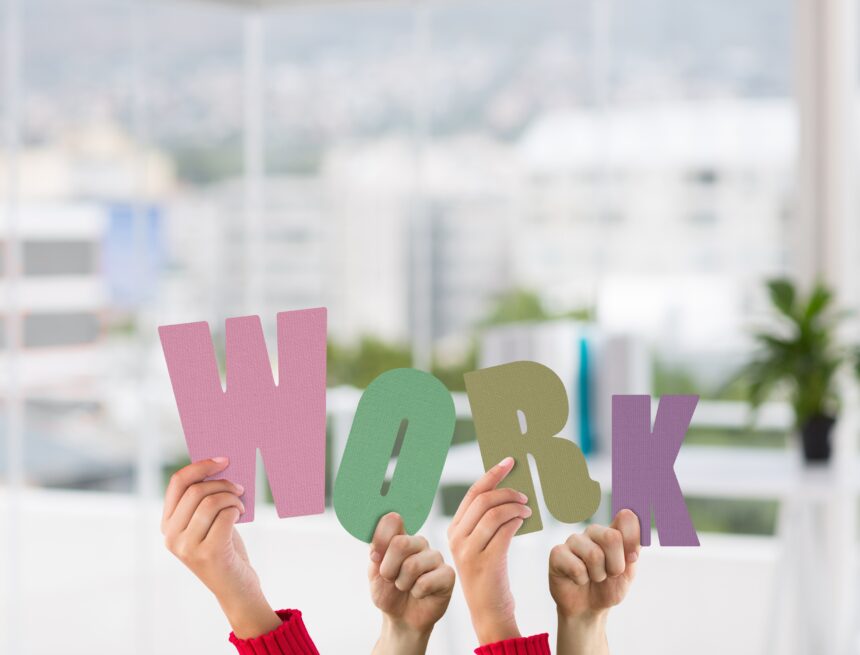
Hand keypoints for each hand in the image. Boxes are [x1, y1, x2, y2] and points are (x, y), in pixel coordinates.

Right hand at [162, 458, 280, 638]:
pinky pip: (226, 515)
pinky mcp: (209, 553)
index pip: (177, 483)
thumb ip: (205, 500)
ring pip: (212, 501)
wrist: (236, 587)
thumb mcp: (208, 523)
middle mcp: (172, 536)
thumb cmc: (224, 549)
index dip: (200, 466)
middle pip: (196, 490)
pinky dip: (237, 509)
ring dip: (233, 497)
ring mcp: (188, 547)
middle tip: (239, 487)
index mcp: (167, 525)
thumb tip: (220, 465)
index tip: (223, 459)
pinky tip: (240, 515)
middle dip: (222, 483)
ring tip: (240, 505)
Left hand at [369, 513, 455, 654]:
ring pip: (413, 565)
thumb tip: (378, 545)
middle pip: (401, 543)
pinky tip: (420, 594)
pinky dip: (417, 593)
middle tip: (390, 578)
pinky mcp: (448, 575)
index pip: (392, 520)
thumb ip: (376, 551)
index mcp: (402, 536)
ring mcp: (435, 557)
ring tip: (406, 587)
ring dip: (402, 583)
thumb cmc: (388, 592)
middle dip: (388, 568)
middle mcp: (420, 543)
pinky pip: (426, 582)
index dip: (380, 539)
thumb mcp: (374, 571)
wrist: (401, 619)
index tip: (375, 557)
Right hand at [447, 456, 530, 644]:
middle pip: (483, 499)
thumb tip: (509, 492)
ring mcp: (469, 550)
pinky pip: (505, 529)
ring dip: (516, 506)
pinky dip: (517, 520)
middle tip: (524, 494)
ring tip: (527, 509)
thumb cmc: (490, 574)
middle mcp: (456, 537)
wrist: (488, 611)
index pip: (473, 493)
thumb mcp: (480, 545)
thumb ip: (487, 521)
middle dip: (507, 491)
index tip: (509, 462)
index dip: (492, 474)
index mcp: (453, 529)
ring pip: (495, 513)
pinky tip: (525, 520)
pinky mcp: (487, 561)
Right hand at [549, 509, 640, 654]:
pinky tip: (577, 579)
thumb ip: (632, 545)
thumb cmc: (609, 587)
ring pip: (594, 554)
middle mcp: (592, 532)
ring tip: (593, 577)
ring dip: (598, 575)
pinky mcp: (557, 553)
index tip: (632, 558)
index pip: (626, 518)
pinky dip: (581, 580)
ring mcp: (573, 541)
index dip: (633, 540)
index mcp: (612, 531)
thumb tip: (628, 515)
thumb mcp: (628, 570)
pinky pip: (576, 567)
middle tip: (610, 574)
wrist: (589, 609)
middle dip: (615, 565)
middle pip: (611, 537)